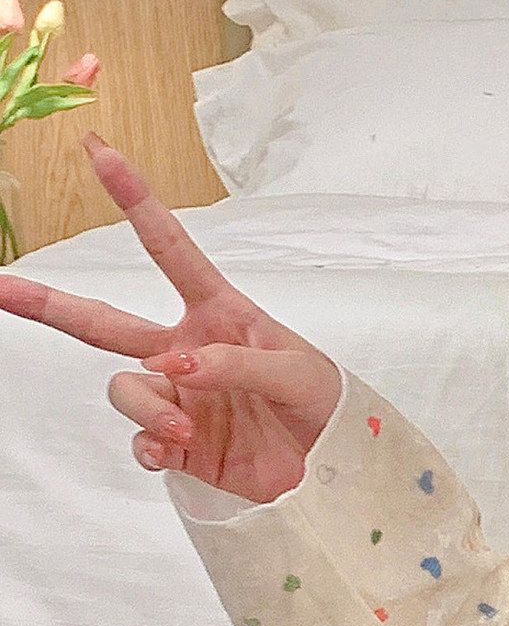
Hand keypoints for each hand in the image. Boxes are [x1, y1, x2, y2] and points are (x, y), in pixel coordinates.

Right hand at [0, 133, 342, 502]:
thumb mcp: (295, 372)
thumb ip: (236, 362)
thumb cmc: (328, 406)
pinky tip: (167, 449)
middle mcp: (188, 352)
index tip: (100, 152)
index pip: (171, 251)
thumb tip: (175, 366)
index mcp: (219, 314)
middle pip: (104, 323)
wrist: (343, 473)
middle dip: (49, 303)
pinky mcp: (183, 445)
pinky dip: (148, 444)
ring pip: (125, 387)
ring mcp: (181, 399)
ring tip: (183, 426)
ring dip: (145, 405)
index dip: (136, 203)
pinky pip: (143, 440)